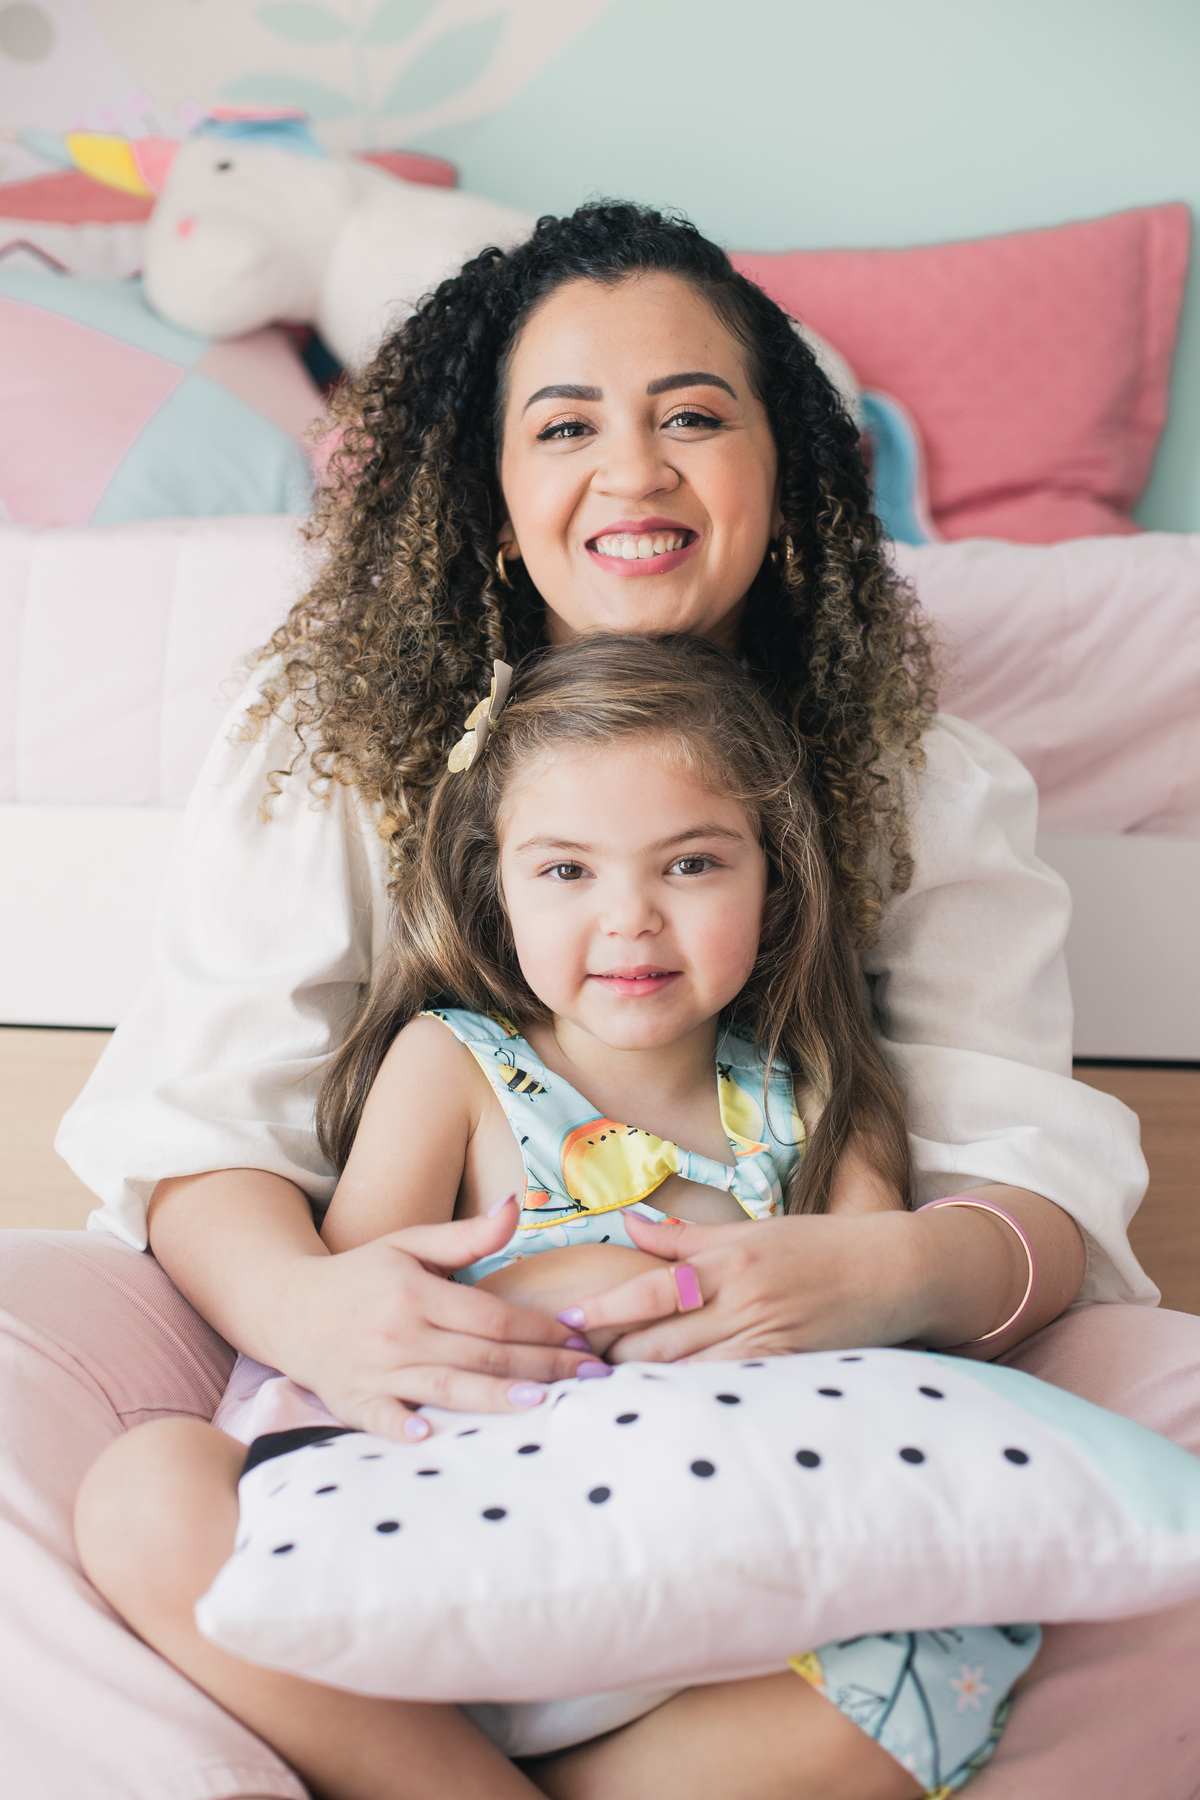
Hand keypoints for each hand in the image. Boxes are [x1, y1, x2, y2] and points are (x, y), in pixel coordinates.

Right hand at [274, 1198, 597, 1439]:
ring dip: (494, 1398)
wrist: (288, 1307)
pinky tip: (437, 1436)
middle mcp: (397, 1331)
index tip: (581, 1337)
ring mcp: (374, 1370)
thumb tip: (518, 1206)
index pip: (491, 1316)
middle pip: (480, 1354)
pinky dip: (407, 1429)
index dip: (539, 1328)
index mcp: (415, 1291)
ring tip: (543, 1404)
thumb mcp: (410, 1243)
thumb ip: (467, 1235)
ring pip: (445, 1388)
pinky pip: (383, 1420)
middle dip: (540, 1366)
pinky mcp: (352, 1402)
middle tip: (590, 1377)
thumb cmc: (362, 1274)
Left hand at [556, 1210, 925, 1364]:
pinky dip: (693, 1401)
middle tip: (568, 1369)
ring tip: (599, 1399)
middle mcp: (745, 1299)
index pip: (654, 1289)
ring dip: (644, 1385)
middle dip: (613, 1355)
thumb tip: (628, 1224)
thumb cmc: (818, 1248)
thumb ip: (687, 1238)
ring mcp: (769, 1338)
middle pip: (664, 1336)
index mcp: (730, 1261)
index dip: (608, 1309)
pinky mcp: (791, 1367)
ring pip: (691, 1369)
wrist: (894, 1271)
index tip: (569, 1324)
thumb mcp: (751, 1233)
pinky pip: (731, 1389)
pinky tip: (664, 1415)